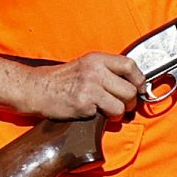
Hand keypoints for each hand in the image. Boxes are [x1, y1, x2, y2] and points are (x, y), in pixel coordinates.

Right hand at [23, 51, 143, 120]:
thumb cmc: (60, 80)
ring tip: (107, 111)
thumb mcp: (85, 66)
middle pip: (129, 89)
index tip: (140, 88)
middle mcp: (95, 71)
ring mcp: (90, 88)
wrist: (36, 89)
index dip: (139, 79)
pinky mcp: (84, 104)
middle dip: (130, 101)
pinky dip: (103, 117)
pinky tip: (91, 112)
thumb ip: (107, 71)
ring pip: (121, 105)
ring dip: (118, 112)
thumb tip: (133, 84)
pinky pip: (107, 115)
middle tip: (123, 105)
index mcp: (96, 59)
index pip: (130, 65)